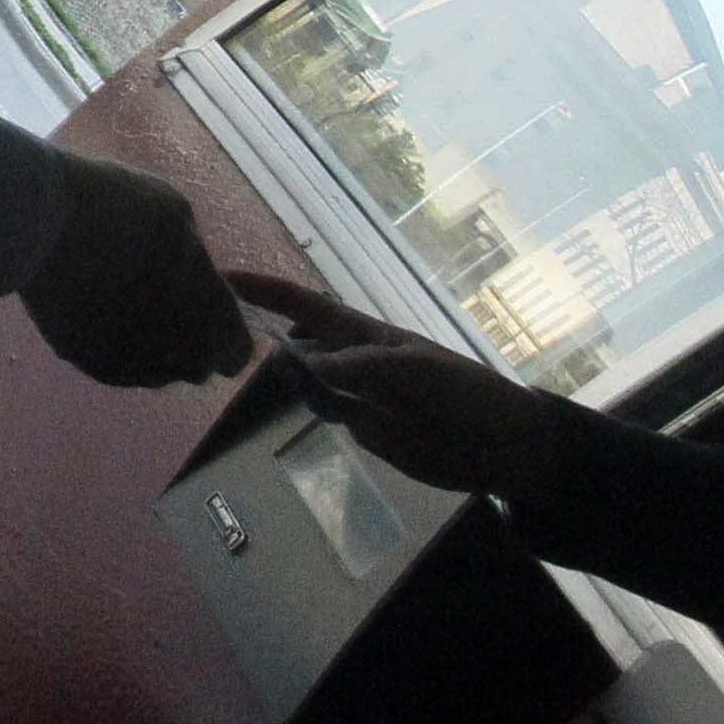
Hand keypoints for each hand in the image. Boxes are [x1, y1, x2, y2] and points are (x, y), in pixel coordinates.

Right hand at [17, 151, 253, 387]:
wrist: (42, 223)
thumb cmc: (123, 212)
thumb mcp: (179, 217)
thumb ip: (195, 261)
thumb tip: (190, 275)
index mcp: (211, 323)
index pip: (235, 354)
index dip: (224, 330)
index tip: (204, 303)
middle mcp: (174, 357)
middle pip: (193, 364)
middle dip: (186, 338)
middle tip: (160, 294)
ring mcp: (125, 366)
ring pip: (149, 366)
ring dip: (146, 342)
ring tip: (119, 294)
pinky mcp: (81, 361)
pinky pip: (107, 358)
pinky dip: (105, 337)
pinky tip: (90, 299)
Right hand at [231, 270, 576, 498]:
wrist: (502, 446)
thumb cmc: (463, 392)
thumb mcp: (413, 368)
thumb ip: (357, 364)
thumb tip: (301, 366)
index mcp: (363, 332)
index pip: (302, 303)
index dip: (263, 289)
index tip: (220, 278)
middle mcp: (350, 357)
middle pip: (293, 342)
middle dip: (266, 340)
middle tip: (242, 351)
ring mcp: (354, 392)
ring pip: (304, 381)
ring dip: (295, 382)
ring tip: (315, 391)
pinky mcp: (362, 426)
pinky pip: (324, 412)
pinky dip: (316, 409)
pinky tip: (335, 414)